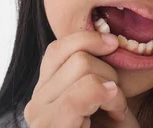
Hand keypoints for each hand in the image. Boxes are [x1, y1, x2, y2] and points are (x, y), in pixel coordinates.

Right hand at [24, 30, 139, 127]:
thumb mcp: (104, 95)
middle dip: (108, 70)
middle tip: (117, 99)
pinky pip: (80, 94)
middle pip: (74, 55)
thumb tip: (105, 34)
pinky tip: (114, 114)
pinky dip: (107, 96)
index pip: (58, 47)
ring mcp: (40, 118)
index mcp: (46, 90)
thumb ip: (94, 67)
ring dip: (112, 87)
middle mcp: (35, 102)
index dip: (88, 39)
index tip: (115, 45)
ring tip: (115, 111)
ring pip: (82, 67)